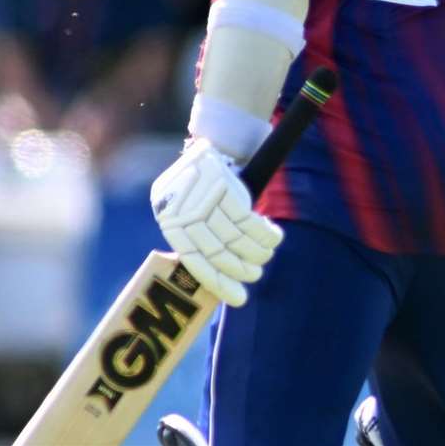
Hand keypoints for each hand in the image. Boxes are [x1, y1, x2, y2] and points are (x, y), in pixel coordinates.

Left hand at [150, 138, 281, 305]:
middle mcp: (183, 213)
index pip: (195, 261)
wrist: (210, 146)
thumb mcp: (186, 213)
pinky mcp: (225, 187)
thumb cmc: (200, 188)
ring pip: (236, 238)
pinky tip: (274, 238)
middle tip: (255, 275)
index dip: (219, 282)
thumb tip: (217, 276)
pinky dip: (265, 233)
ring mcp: (203, 199)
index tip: (240, 299)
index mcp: (170, 223)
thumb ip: (197, 238)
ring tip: (266, 255)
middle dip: (242, 269)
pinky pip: (250, 220)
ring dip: (257, 251)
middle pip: (218, 251)